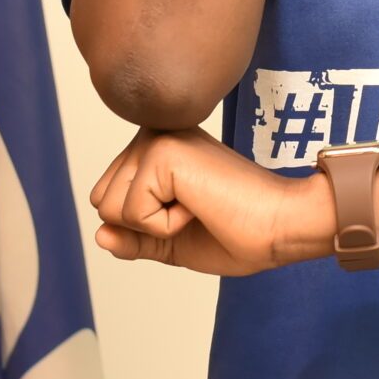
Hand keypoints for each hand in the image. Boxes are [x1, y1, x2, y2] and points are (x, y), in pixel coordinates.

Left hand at [88, 126, 332, 276]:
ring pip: (109, 207)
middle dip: (142, 226)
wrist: (280, 226)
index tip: (193, 211)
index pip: (108, 199)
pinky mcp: (162, 152)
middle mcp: (155, 136)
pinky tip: (200, 206)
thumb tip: (99, 234)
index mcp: (159, 151)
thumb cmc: (240, 231)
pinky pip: (131, 214)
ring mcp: (158, 140)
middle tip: (195, 210)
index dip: (143, 227)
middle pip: (101, 202)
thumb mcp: (172, 242)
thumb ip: (133, 238)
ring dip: (154, 226)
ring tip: (198, 205)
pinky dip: (165, 226)